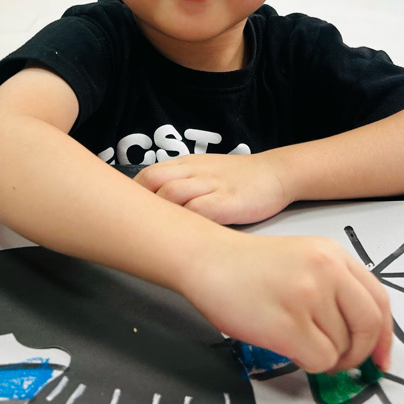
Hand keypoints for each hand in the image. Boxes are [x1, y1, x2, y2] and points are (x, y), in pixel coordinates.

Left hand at [134, 153, 288, 224]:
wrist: (276, 173)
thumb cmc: (239, 179)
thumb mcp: (206, 172)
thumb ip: (182, 183)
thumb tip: (154, 208)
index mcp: (187, 164)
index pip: (148, 174)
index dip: (133, 195)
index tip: (127, 217)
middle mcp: (195, 172)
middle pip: (152, 181)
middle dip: (139, 205)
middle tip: (137, 229)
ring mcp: (211, 185)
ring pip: (171, 194)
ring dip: (160, 215)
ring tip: (156, 238)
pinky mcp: (228, 201)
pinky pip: (199, 210)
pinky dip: (187, 224)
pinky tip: (184, 239)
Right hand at [182, 232, 392, 374]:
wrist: (206, 259)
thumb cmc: (247, 265)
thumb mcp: (303, 257)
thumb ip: (335, 286)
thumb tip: (360, 335)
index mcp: (333, 254)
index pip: (379, 300)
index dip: (385, 336)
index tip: (381, 358)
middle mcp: (327, 271)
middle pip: (369, 327)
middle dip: (360, 354)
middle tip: (343, 363)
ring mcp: (309, 296)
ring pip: (342, 349)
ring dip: (325, 356)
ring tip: (298, 340)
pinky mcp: (289, 324)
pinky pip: (320, 361)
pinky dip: (309, 363)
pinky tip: (288, 346)